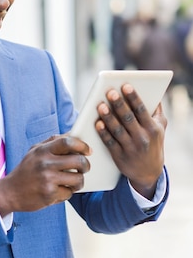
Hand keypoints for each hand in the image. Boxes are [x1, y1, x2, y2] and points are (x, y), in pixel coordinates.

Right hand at [0, 135, 90, 215]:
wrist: (10, 192)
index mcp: (42, 151)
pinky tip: (58, 191)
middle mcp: (44, 164)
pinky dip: (67, 193)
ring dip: (78, 182)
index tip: (88, 151)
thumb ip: (52, 142)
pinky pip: (69, 193)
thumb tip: (72, 135)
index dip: (82, 145)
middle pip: (79, 161)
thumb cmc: (26, 171)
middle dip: (86, 165)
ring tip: (72, 182)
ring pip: (78, 179)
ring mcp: (47, 179)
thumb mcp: (34, 152)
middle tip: (84, 168)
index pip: (67, 142)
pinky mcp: (49, 194)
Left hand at [95, 83, 166, 198]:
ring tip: (100, 105)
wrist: (149, 172)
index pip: (142, 110)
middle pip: (128, 118)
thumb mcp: (160, 128)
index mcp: (153, 128)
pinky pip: (110, 142)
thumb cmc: (153, 143)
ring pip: (117, 130)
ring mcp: (131, 147)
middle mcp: (143, 137)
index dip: (133, 97)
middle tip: (110, 92)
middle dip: (119, 105)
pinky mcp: (119, 156)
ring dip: (108, 117)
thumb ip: (157, 112)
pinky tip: (96, 123)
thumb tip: (155, 94)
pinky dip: (103, 133)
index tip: (125, 85)